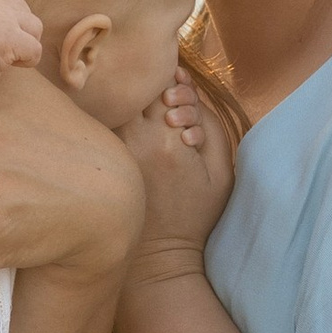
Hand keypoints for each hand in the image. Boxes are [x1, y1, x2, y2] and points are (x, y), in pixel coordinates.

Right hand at [0, 0, 45, 87]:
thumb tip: (9, 36)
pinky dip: (26, 61)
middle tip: (6, 51)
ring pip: (36, 29)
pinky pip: (35, 49)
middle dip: (23, 34)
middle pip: (28, 15)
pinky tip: (8, 65)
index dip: (13, 24)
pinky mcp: (13, 37)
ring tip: (9, 58)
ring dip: (27, 45)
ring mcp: (7, 18)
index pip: (15, 3)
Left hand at [127, 74, 233, 266]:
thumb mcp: (222, 173)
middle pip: (138, 91)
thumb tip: (193, 98)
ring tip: (154, 116)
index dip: (173, 80)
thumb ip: (212, 128)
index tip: (182, 87)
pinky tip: (137, 129)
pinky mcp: (109, 160)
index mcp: (171, 139)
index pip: (163, 86)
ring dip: (135, 102)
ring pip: (120, 105)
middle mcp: (139, 139)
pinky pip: (109, 125)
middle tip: (167, 99)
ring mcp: (119, 149)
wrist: (161, 252)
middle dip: (153, 86)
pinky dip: (121, 118)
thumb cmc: (197, 213)